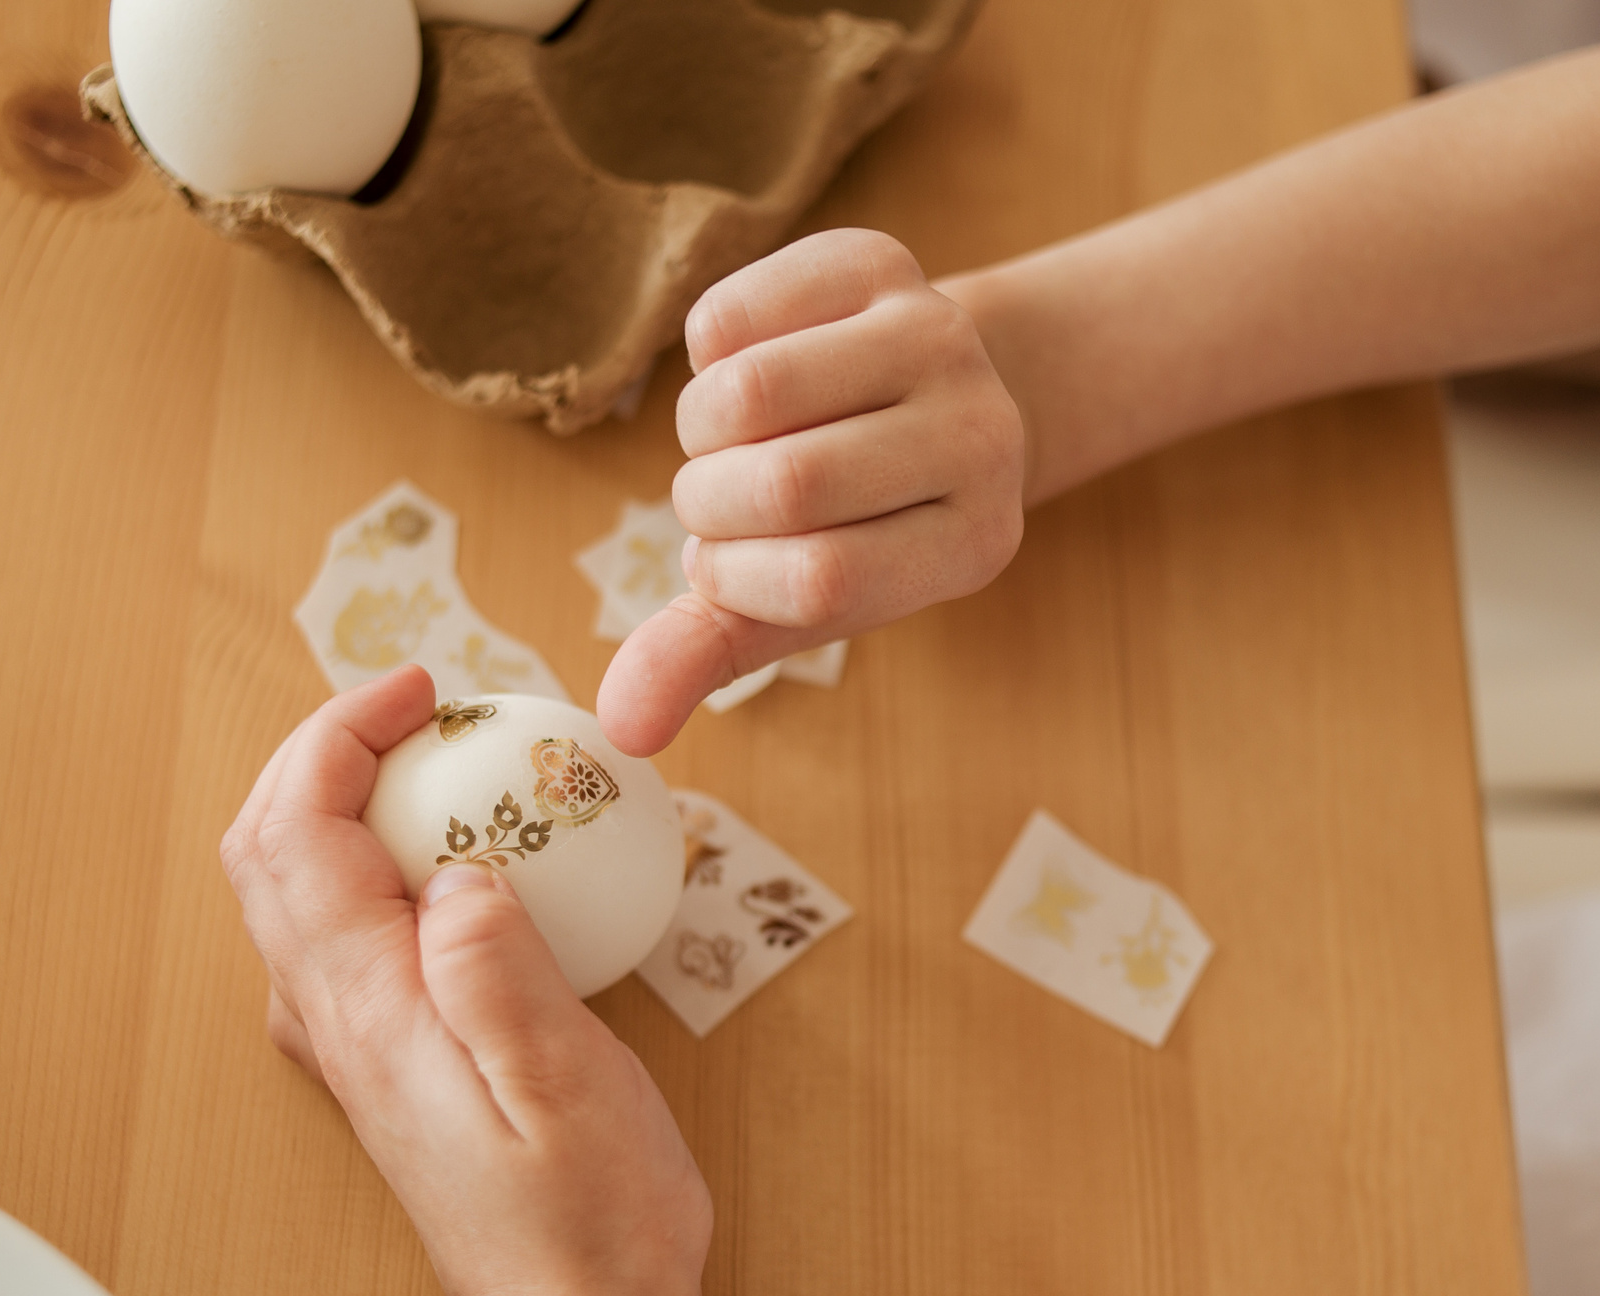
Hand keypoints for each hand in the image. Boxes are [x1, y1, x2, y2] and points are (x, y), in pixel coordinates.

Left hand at [220, 666, 713, 1295]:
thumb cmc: (590, 1225)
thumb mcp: (564, 1084)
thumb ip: (496, 969)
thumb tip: (456, 869)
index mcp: (371, 1013)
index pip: (303, 832)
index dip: (343, 736)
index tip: (422, 693)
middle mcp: (337, 1030)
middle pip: (268, 853)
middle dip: (322, 754)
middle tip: (418, 711)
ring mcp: (353, 1057)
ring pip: (292, 899)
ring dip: (334, 808)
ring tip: (430, 769)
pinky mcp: (388, 1078)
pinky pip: (340, 944)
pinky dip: (367, 869)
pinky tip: (452, 872)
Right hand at [596, 228, 1026, 755]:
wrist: (924, 393)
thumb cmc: (849, 519)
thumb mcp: (793, 598)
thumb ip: (708, 656)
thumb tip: (618, 728)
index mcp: (973, 543)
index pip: (822, 580)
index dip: (739, 577)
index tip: (729, 568)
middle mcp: (981, 436)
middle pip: (789, 482)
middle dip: (710, 502)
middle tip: (719, 501)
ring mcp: (939, 338)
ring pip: (755, 391)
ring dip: (701, 429)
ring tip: (728, 441)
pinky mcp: (881, 263)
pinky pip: (739, 311)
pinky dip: (706, 349)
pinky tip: (743, 366)